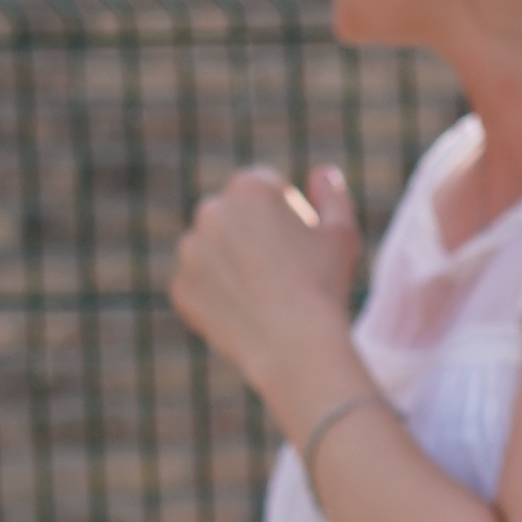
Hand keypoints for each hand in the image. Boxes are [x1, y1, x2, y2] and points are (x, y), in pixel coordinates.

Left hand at [168, 159, 359, 416]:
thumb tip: (323, 174)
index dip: (290, 215)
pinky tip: (245, 314)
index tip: (302, 246)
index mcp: (250, 187)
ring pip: (213, 250)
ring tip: (264, 297)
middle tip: (282, 274)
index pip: (267, 188)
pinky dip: (217, 297)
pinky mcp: (180, 287)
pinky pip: (199, 286)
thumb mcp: (342, 235)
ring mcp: (190, 250)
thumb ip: (333, 197)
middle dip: (253, 235)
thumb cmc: (325, 287)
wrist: (296, 347)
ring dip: (232, 263)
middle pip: (234, 216)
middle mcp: (211, 210)